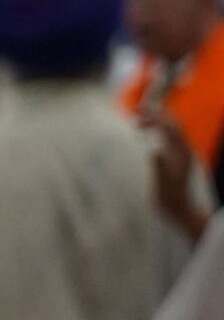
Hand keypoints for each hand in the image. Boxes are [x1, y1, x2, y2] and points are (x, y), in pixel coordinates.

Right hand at [142, 112, 210, 242]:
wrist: (180, 209)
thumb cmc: (170, 198)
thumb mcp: (163, 183)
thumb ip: (160, 165)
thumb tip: (153, 149)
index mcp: (182, 152)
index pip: (170, 127)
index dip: (154, 118)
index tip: (137, 116)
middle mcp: (184, 149)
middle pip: (172, 124)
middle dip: (155, 115)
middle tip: (135, 110)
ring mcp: (181, 152)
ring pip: (170, 129)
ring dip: (155, 121)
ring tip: (137, 120)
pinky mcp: (176, 157)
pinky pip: (167, 137)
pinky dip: (156, 130)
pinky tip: (144, 133)